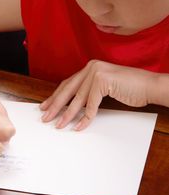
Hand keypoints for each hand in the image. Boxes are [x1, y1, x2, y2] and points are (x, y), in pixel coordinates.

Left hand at [40, 60, 156, 129]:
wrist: (149, 86)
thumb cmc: (129, 88)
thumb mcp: (104, 88)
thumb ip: (89, 92)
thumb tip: (72, 106)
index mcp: (90, 67)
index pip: (68, 84)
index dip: (55, 96)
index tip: (46, 106)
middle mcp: (91, 67)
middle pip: (68, 90)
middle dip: (55, 106)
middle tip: (46, 117)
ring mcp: (96, 73)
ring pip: (77, 99)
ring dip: (67, 115)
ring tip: (59, 125)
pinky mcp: (103, 81)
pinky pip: (91, 105)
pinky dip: (85, 118)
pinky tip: (79, 127)